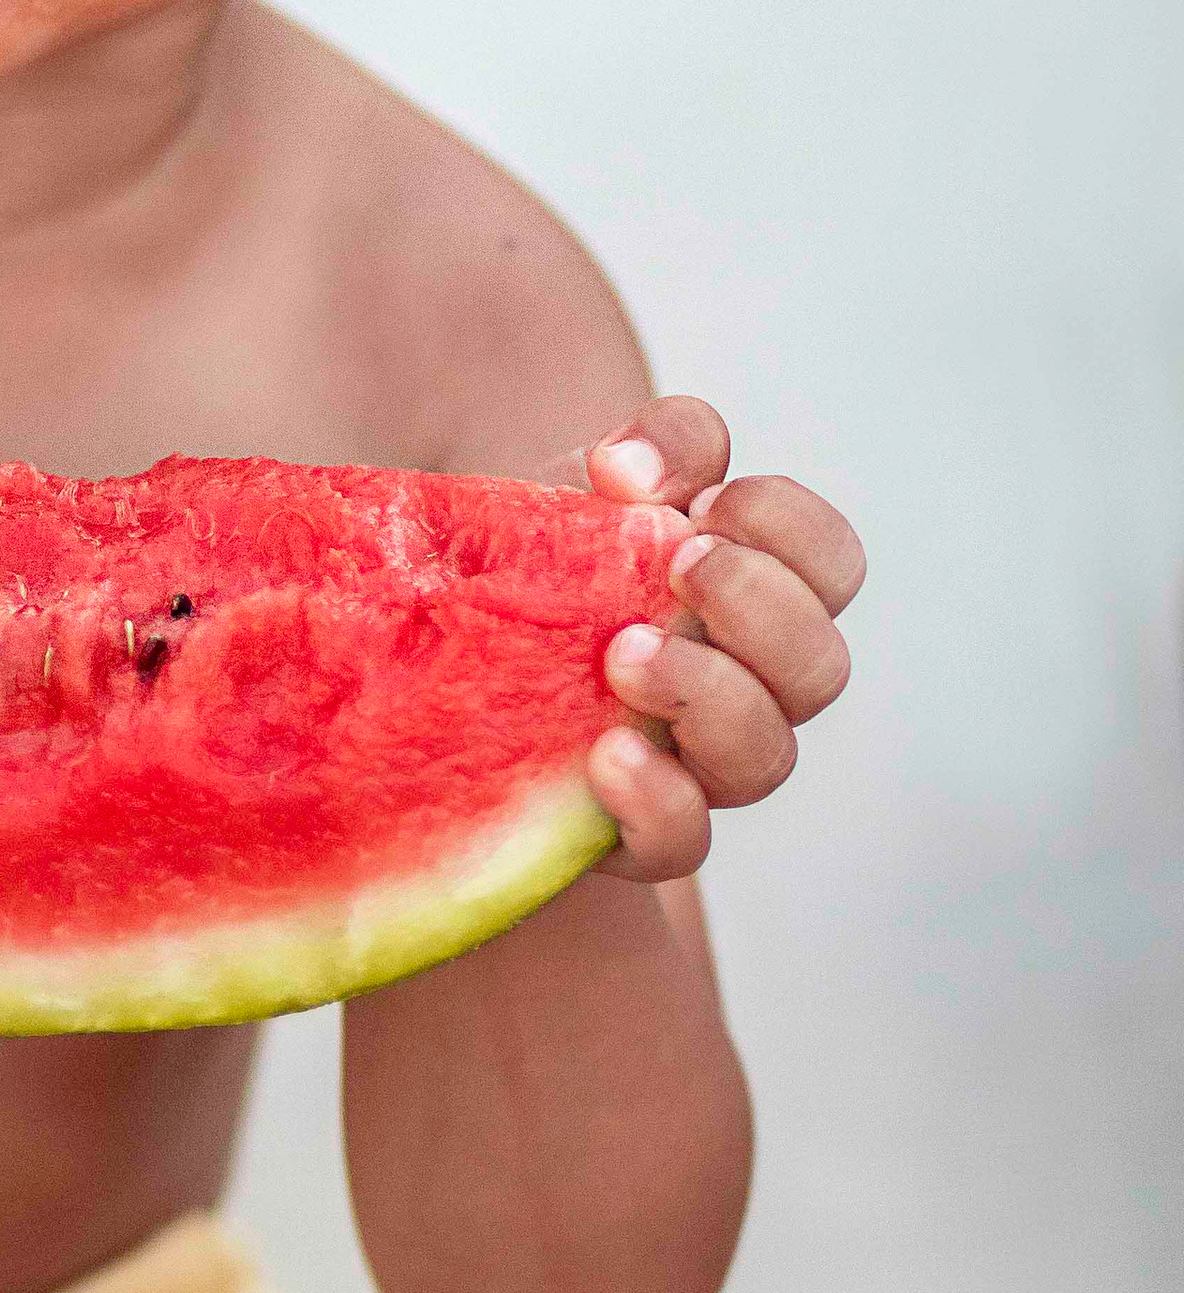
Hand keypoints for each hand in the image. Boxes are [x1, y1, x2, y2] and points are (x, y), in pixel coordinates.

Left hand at [580, 397, 862, 880]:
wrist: (460, 667)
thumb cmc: (559, 568)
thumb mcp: (601, 489)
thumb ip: (654, 450)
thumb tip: (632, 471)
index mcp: (757, 594)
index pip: (832, 562)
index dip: (787, 526)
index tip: (706, 502)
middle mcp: (749, 684)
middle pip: (820, 665)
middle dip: (757, 605)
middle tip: (678, 565)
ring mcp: (700, 763)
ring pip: (765, 754)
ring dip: (707, 693)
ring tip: (622, 655)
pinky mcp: (639, 828)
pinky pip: (683, 842)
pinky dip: (658, 799)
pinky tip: (605, 754)